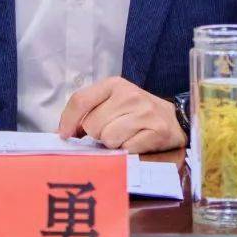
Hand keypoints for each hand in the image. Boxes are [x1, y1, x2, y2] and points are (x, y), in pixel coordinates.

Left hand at [56, 76, 185, 153]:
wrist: (174, 119)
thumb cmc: (136, 111)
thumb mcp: (112, 102)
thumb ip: (88, 111)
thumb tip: (62, 133)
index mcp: (114, 84)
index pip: (80, 100)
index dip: (68, 121)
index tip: (65, 135)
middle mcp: (129, 95)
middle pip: (92, 125)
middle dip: (96, 135)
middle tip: (110, 132)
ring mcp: (144, 112)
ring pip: (108, 139)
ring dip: (112, 144)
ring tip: (124, 137)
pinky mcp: (157, 131)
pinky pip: (127, 149)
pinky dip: (127, 151)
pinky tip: (136, 142)